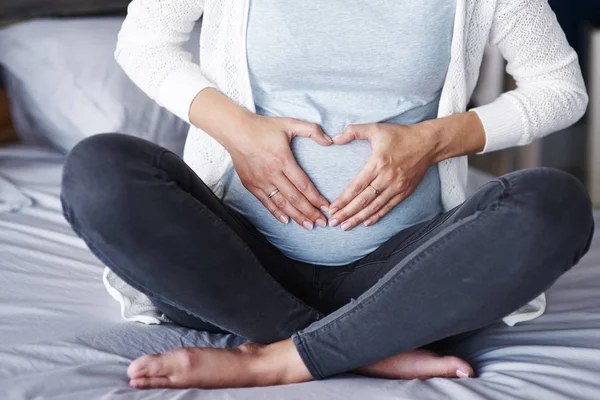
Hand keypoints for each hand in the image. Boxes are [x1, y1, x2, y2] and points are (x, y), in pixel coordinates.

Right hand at [225, 114, 331, 228]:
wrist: (235, 131)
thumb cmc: (263, 127)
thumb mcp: (289, 123)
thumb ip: (312, 130)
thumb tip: (330, 140)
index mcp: (283, 160)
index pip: (304, 185)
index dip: (317, 198)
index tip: (327, 207)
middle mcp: (272, 174)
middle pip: (295, 198)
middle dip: (310, 212)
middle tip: (323, 222)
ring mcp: (260, 181)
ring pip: (281, 204)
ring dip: (296, 216)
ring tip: (309, 225)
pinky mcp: (251, 185)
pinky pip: (266, 202)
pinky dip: (276, 213)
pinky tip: (286, 220)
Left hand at [328, 123, 436, 230]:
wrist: (428, 143)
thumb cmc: (400, 135)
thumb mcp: (376, 128)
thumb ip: (353, 131)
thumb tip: (334, 139)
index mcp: (378, 163)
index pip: (356, 186)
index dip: (343, 199)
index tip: (332, 208)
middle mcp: (387, 178)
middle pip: (363, 200)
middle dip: (347, 213)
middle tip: (333, 222)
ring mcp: (397, 186)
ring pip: (375, 206)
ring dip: (359, 218)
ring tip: (346, 227)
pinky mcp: (405, 191)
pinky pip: (389, 207)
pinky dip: (377, 216)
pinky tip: (366, 223)